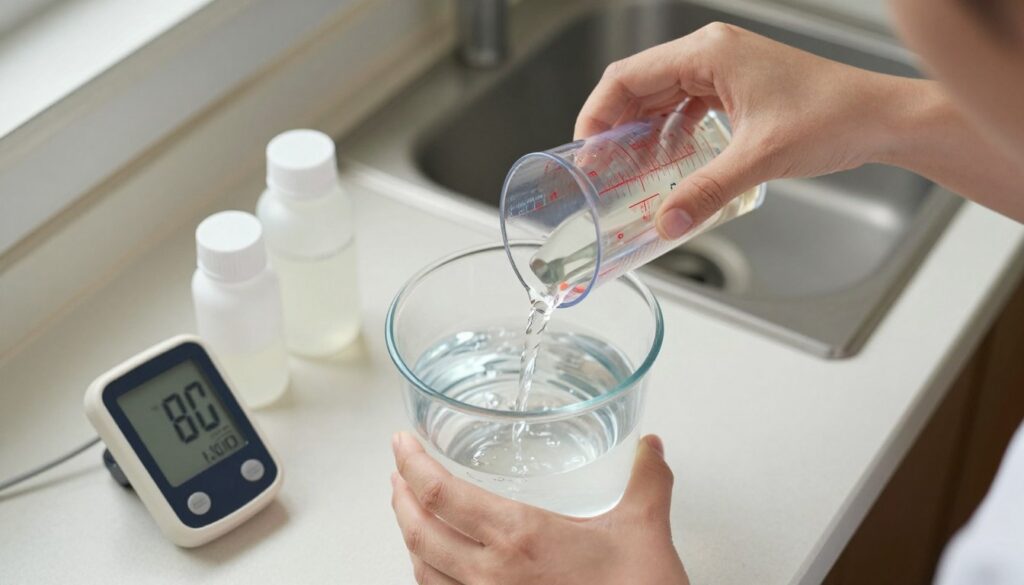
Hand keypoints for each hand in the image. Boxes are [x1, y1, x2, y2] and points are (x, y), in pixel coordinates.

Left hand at [390, 432, 688, 584]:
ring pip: (422, 570)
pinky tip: (437, 566)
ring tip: (410, 512)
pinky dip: (427, 574)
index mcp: (518, 537)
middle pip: (418, 531)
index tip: (401, 443)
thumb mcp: (644, 529)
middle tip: (398, 471)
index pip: (440, 494)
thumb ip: (646, 480)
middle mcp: (491, 574)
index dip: (412, 464)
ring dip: (409, 536)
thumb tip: (649, 448)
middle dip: (400, 496)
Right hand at [574, 23, 910, 238]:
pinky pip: (686, 107)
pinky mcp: (738, 88)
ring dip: (641, 132)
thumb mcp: (758, 159)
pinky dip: (669, 133)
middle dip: (615, 128)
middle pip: (639, 86)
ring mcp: (726, 69)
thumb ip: (705, 193)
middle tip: (600, 169)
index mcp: (709, 52)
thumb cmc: (834, 117)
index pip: (628, 77)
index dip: (598, 114)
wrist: (880, 119)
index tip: (586, 150)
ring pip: (661, 97)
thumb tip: (667, 222)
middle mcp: (712, 53)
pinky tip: (665, 162)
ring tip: (625, 171)